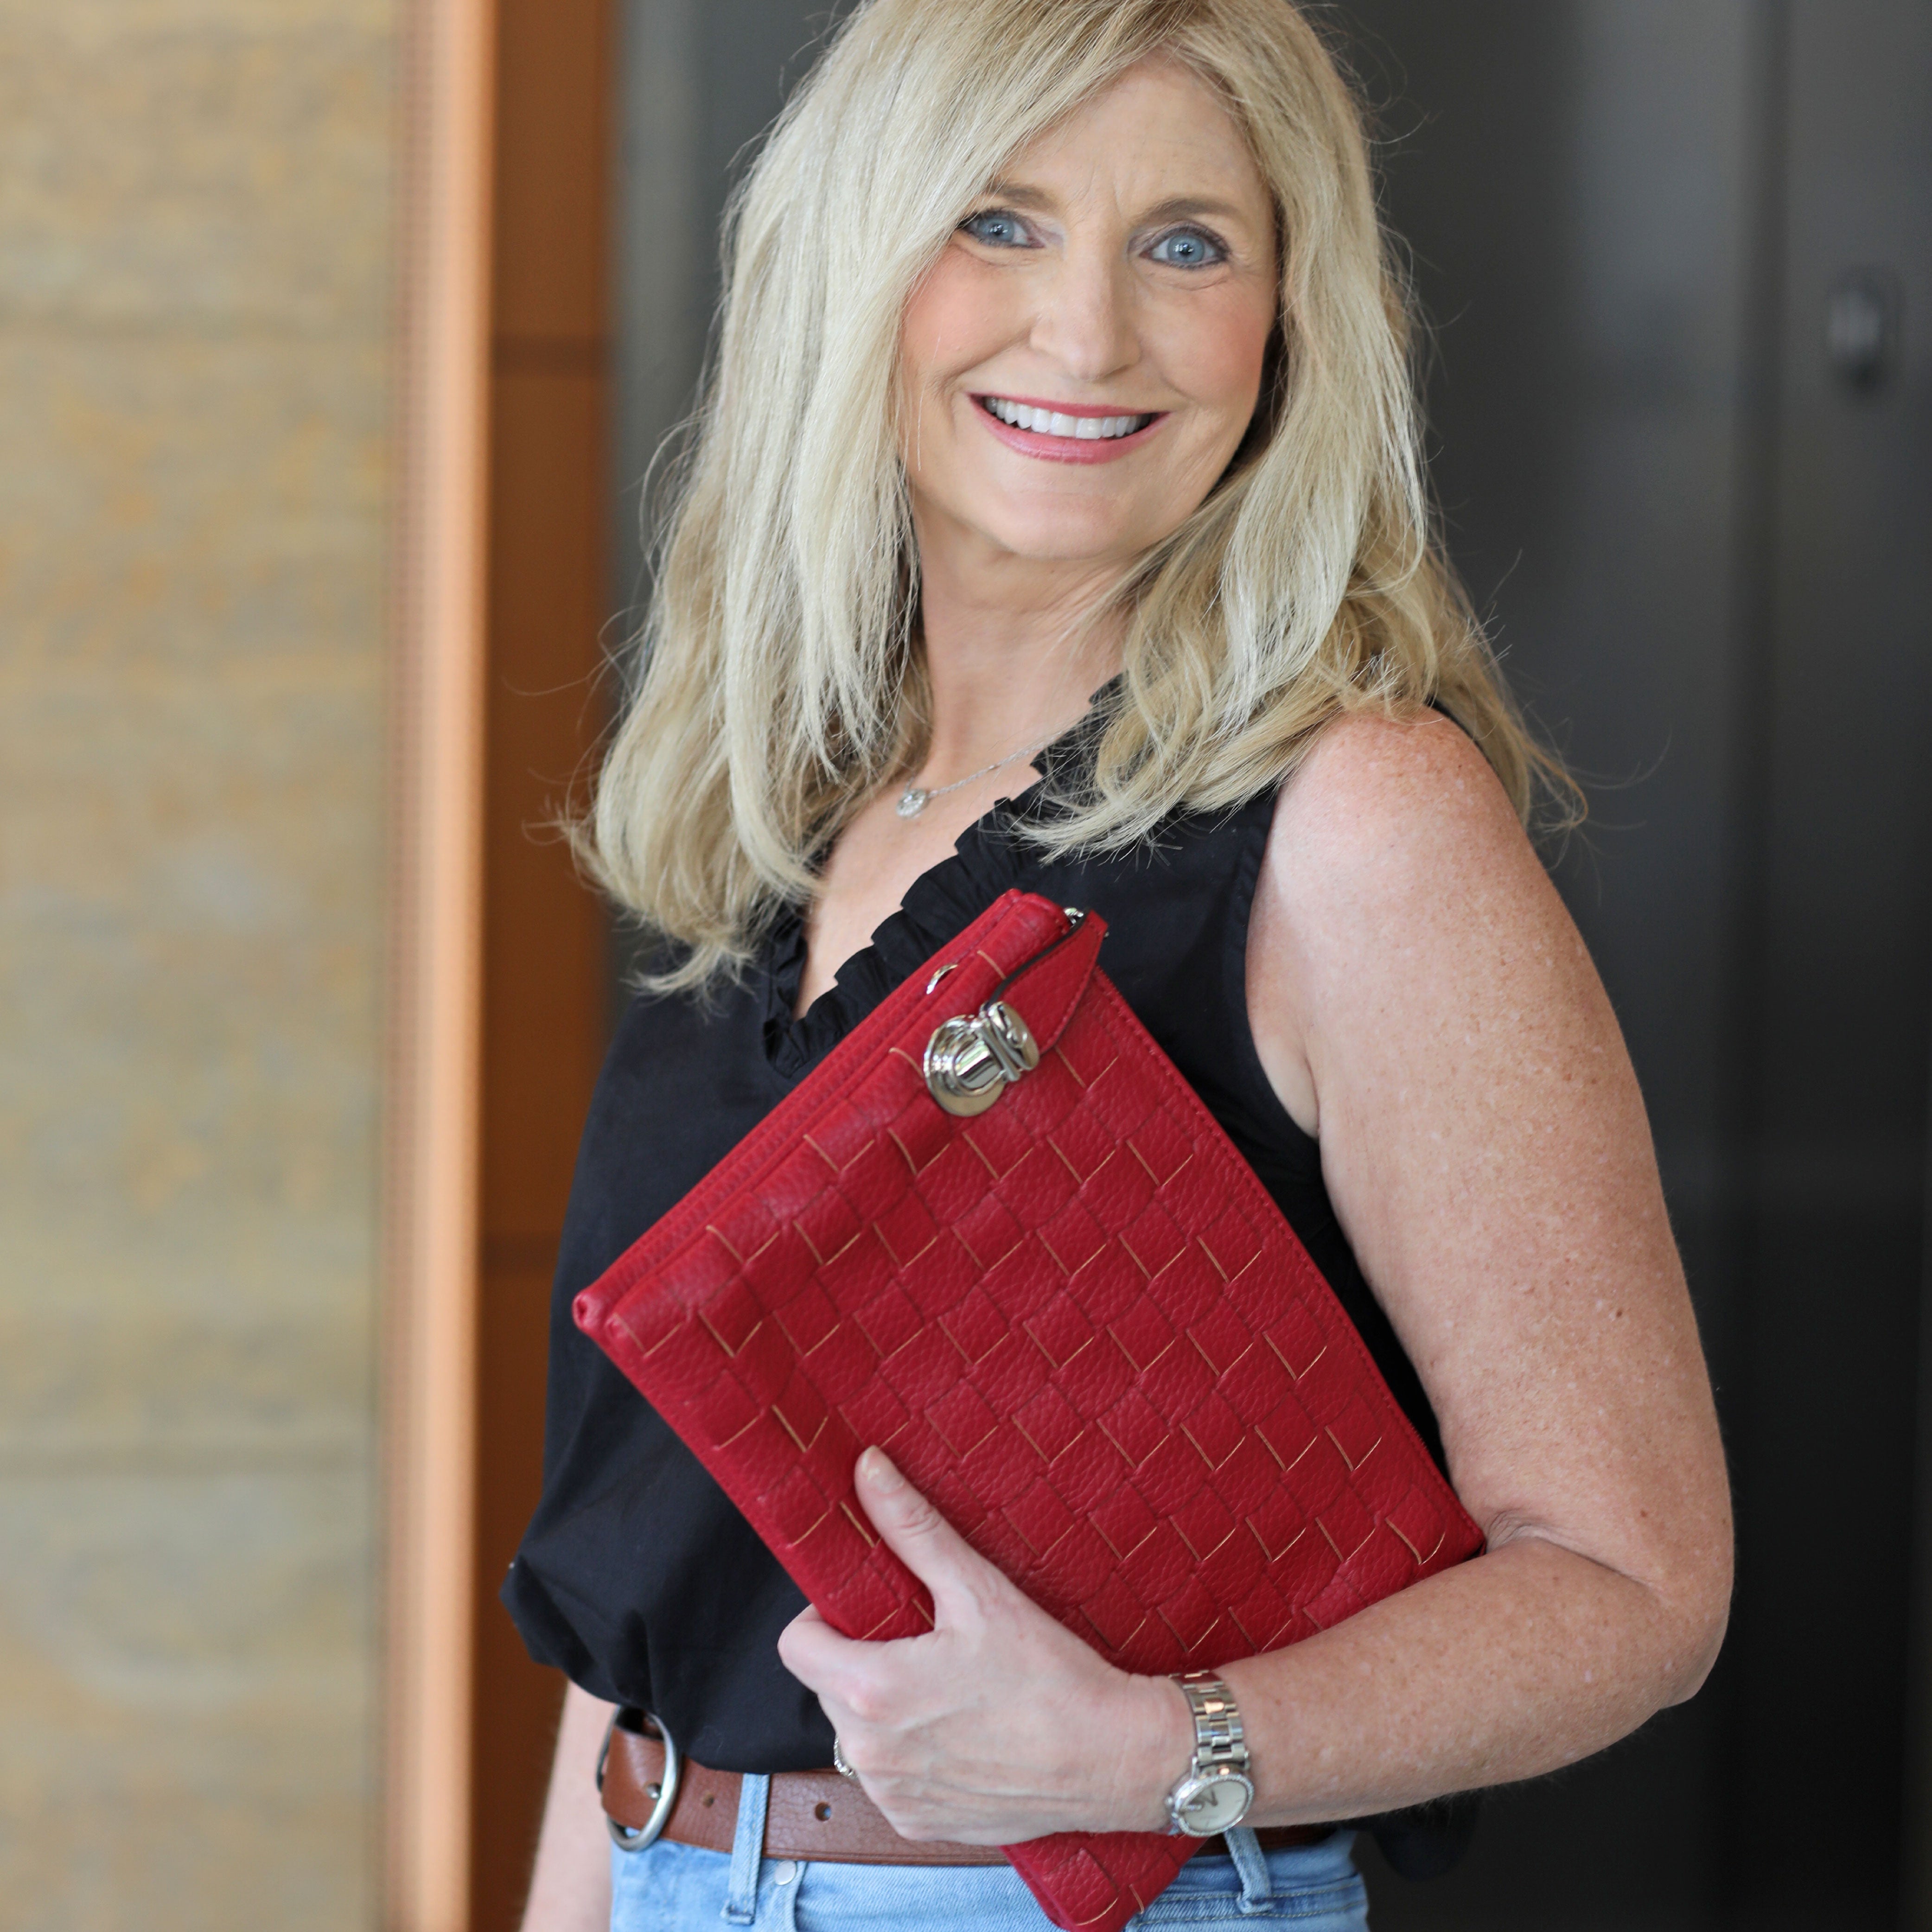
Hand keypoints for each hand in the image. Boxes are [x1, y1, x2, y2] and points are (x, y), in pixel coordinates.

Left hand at [776, 1447, 1190, 1844]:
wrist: (1111, 1758)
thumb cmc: (1050, 1678)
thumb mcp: (978, 1589)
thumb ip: (912, 1527)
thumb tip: (868, 1471)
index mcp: (872, 1691)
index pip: (795, 1646)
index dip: (825, 1618)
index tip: (867, 1609)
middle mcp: (870, 1754)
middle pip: (827, 1687)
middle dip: (861, 1658)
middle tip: (922, 1641)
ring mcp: (892, 1796)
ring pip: (857, 1734)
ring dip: (884, 1708)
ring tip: (947, 1687)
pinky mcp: (917, 1825)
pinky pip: (888, 1777)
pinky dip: (910, 1753)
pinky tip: (959, 1732)